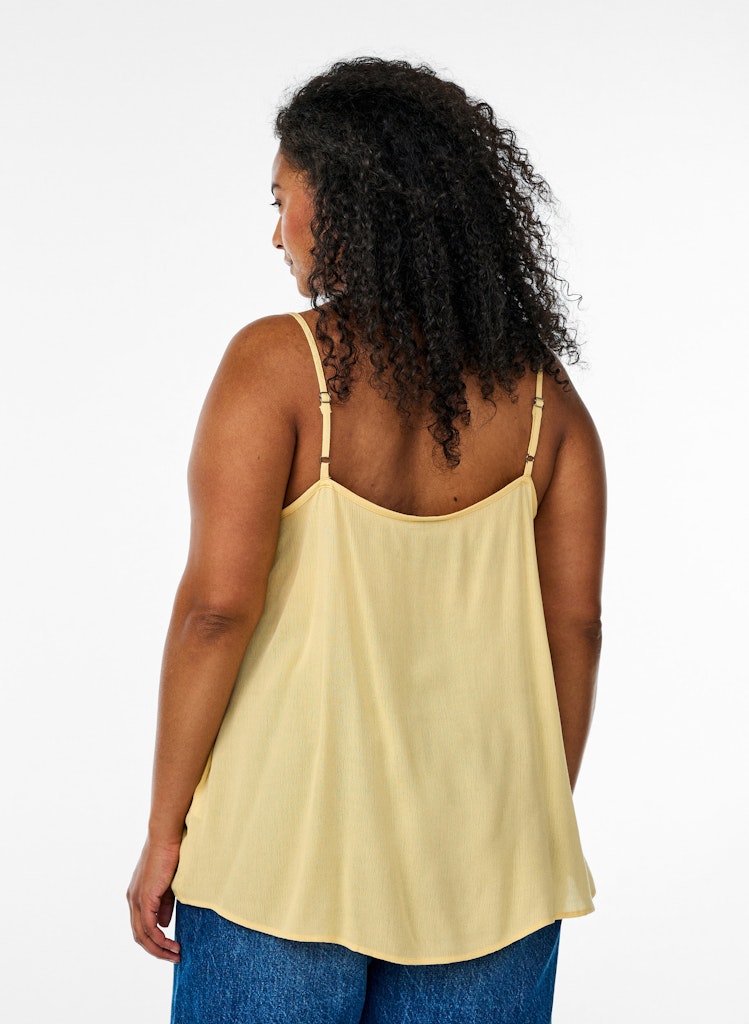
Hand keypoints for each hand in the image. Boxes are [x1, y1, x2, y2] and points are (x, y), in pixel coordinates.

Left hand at [127, 837, 181, 961]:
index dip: (154, 940)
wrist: (166, 836)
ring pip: (142, 935)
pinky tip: (172, 944)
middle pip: (139, 935)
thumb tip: (163, 924)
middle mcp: (132, 900)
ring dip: (159, 949)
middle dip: (156, 950)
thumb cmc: (170, 854)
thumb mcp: (168, 885)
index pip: (141, 926)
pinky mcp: (144, 898)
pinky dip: (160, 940)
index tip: (171, 947)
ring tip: (175, 954)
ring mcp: (136, 899)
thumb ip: (164, 904)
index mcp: (136, 895)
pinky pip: (149, 927)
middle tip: (173, 956)